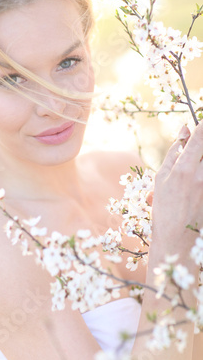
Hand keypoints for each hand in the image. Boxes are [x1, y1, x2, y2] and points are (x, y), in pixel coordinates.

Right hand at [151, 121, 202, 253]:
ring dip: (201, 161)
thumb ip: (174, 151)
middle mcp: (201, 176)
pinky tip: (194, 182)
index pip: (200, 137)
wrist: (177, 239)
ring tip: (192, 173)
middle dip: (202, 146)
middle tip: (194, 157)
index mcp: (184, 169)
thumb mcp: (161, 177)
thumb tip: (185, 128)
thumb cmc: (164, 207)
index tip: (202, 120)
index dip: (202, 125)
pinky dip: (201, 174)